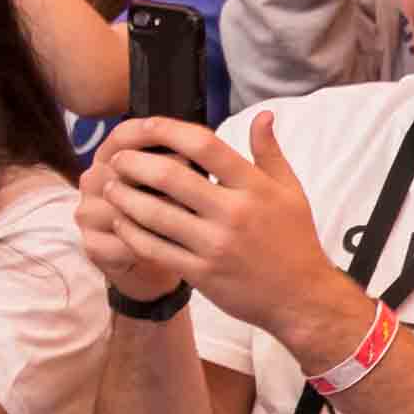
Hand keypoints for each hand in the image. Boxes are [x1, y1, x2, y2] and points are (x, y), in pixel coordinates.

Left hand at [86, 112, 345, 346]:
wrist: (303, 298)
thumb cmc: (296, 241)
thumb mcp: (292, 191)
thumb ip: (270, 153)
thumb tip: (262, 115)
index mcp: (254, 187)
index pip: (204, 146)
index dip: (167, 130)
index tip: (145, 126)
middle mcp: (234, 213)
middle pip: (170, 177)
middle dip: (134, 164)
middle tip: (117, 159)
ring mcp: (216, 246)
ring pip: (155, 215)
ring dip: (124, 198)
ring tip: (110, 187)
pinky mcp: (202, 274)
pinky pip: (156, 250)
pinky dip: (132, 234)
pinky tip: (121, 223)